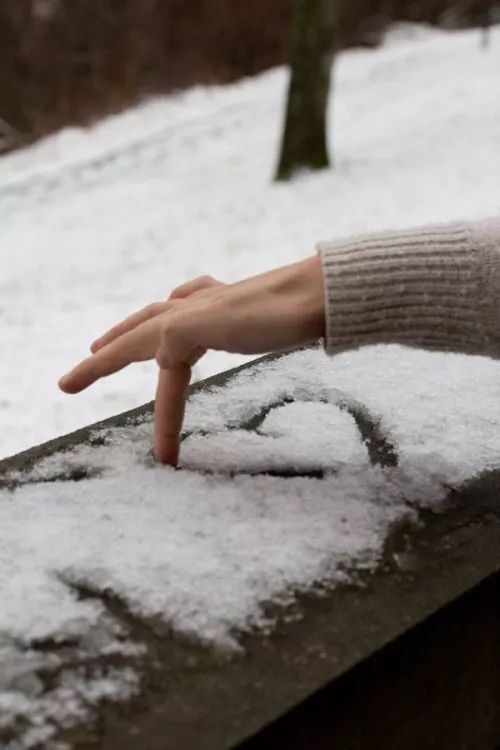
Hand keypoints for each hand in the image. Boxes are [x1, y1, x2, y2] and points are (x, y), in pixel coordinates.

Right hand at [58, 256, 324, 465]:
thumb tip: (160, 353)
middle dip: (106, 358)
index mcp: (181, 318)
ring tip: (112, 346)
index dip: (158, 416)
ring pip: (160, 320)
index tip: (165, 460)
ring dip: (132, 337)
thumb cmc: (276, 313)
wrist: (324, 294)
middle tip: (74, 377)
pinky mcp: (237, 305)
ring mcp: (214, 304)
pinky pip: (193, 308)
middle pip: (137, 334)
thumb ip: (178, 334)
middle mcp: (191, 308)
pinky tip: (182, 307)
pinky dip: (176, 315)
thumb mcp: (216, 323)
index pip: (149, 367)